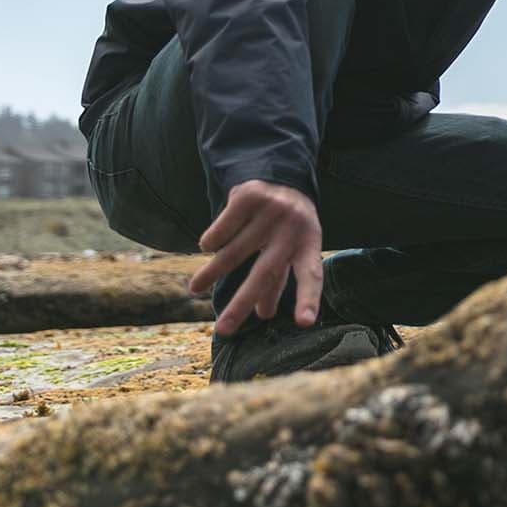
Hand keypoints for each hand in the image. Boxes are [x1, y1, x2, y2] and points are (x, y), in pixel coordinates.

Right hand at [190, 179, 323, 336]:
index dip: (308, 299)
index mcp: (309, 244)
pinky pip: (221, 230)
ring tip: (194, 289)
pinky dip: (211, 242)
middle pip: (266, 272)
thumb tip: (264, 315)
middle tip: (223, 331)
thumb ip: (279, 279)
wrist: (278, 175)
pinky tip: (207, 246)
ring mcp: (272, 212)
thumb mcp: (291, 247)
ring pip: (234, 252)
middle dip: (242, 304)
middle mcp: (293, 229)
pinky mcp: (250, 196)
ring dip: (211, 273)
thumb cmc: (285, 225)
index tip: (304, 323)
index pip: (311, 275)